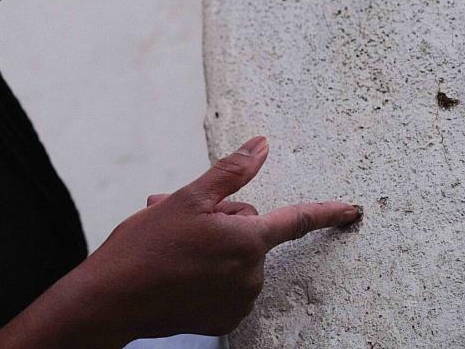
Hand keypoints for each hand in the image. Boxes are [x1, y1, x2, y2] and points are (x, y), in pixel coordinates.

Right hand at [81, 136, 360, 340]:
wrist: (112, 298)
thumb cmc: (145, 246)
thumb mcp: (187, 198)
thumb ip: (232, 172)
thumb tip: (262, 146)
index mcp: (247, 239)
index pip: (298, 220)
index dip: (328, 211)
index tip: (352, 210)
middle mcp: (251, 274)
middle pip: (250, 232)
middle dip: (220, 221)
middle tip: (180, 222)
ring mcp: (238, 301)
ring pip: (235, 257)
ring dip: (211, 246)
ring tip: (172, 246)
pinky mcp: (223, 319)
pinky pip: (226, 285)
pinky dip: (207, 274)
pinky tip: (177, 271)